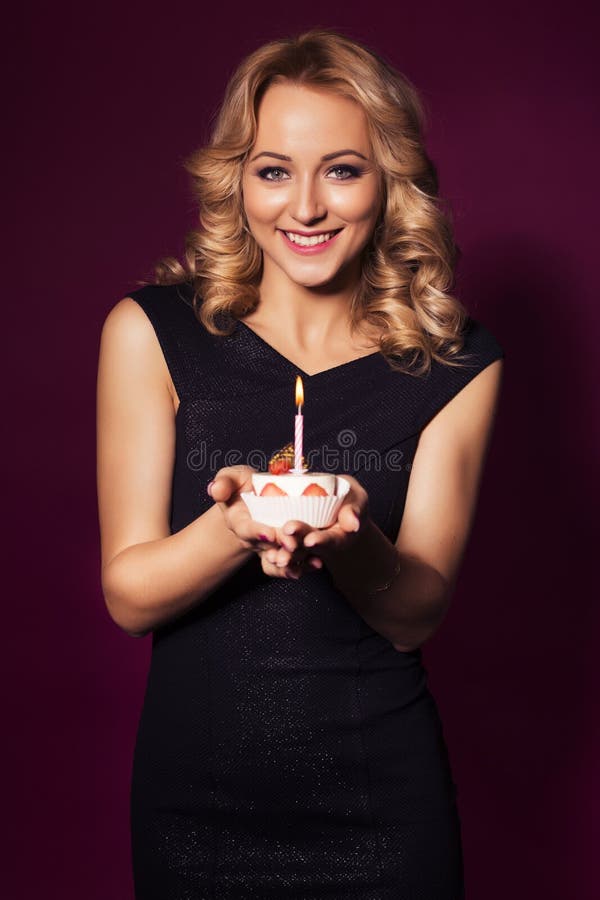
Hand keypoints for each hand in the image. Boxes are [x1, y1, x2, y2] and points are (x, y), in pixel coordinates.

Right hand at [207, 465, 322, 578]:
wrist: (254, 498)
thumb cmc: (242, 485)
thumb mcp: (232, 478)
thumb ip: (224, 482)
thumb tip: (215, 489)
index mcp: (239, 523)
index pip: (246, 530)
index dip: (257, 532)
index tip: (269, 532)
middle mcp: (254, 540)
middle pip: (268, 547)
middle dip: (281, 547)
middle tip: (293, 545)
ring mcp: (270, 547)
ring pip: (281, 559)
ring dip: (295, 562)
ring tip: (311, 562)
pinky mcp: (284, 550)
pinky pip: (293, 562)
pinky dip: (305, 565)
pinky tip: (317, 564)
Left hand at [261, 475, 368, 571]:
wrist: (338, 506)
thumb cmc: (348, 499)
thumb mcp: (356, 499)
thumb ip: (355, 509)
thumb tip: (353, 524)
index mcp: (341, 536)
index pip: (332, 540)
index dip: (321, 540)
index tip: (310, 540)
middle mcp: (323, 544)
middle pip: (309, 546)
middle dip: (297, 542)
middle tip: (286, 533)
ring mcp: (307, 546)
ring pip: (296, 553)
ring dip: (286, 555)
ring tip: (275, 556)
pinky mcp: (295, 544)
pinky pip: (286, 552)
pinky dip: (278, 556)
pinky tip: (268, 556)